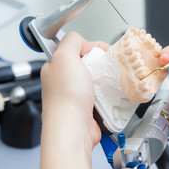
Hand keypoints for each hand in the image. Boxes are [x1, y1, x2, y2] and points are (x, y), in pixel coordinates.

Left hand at [40, 32, 109, 168]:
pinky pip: (104, 94)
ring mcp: (77, 95)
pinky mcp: (90, 107)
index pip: (75, 49)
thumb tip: (84, 42)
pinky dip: (111, 93)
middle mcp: (65, 81)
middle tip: (107, 66)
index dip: (90, 46)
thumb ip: (72, 40)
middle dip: (101, 63)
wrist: (73, 128)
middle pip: (89, 64)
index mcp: (55, 67)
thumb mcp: (65, 56)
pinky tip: (112, 92)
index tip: (101, 49)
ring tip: (111, 80)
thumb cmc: (66, 97)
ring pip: (98, 79)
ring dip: (107, 79)